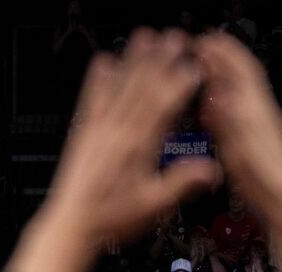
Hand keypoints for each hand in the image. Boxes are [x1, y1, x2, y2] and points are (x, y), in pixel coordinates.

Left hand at [44, 30, 219, 240]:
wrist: (71, 224)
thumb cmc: (110, 218)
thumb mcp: (153, 206)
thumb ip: (181, 183)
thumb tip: (210, 169)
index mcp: (139, 148)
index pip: (165, 106)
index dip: (181, 83)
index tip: (195, 63)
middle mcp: (118, 133)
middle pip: (144, 89)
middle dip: (161, 61)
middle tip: (174, 37)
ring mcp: (98, 131)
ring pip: (120, 88)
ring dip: (133, 61)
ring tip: (144, 37)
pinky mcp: (83, 134)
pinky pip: (91, 100)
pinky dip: (97, 80)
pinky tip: (102, 61)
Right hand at [198, 34, 281, 217]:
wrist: (281, 203)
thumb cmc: (263, 182)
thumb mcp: (241, 149)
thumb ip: (228, 119)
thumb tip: (216, 92)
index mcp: (256, 111)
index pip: (240, 70)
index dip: (222, 52)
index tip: (204, 40)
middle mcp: (259, 114)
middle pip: (241, 76)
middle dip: (222, 59)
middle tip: (201, 49)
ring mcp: (258, 126)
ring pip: (240, 92)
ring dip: (222, 77)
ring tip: (204, 71)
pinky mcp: (255, 140)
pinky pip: (236, 110)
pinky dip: (222, 101)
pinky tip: (213, 109)